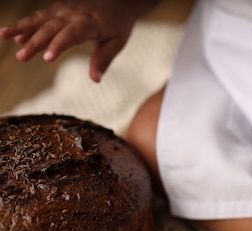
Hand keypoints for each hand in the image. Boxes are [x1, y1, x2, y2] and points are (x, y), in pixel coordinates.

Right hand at [0, 1, 135, 81]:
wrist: (118, 1)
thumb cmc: (118, 25)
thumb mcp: (116, 43)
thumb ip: (103, 60)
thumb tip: (95, 80)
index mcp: (89, 23)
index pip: (71, 34)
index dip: (58, 45)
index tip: (47, 58)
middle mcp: (73, 14)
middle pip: (51, 28)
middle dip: (35, 42)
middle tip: (21, 57)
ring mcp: (63, 9)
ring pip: (39, 18)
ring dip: (21, 27)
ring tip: (3, 36)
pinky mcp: (58, 8)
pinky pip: (40, 17)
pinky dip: (27, 25)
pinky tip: (15, 37)